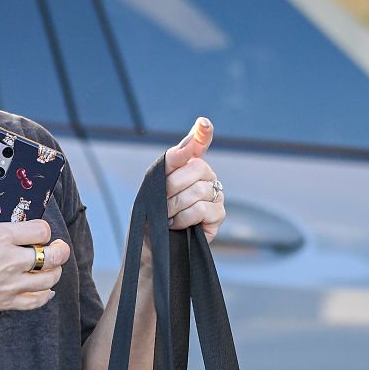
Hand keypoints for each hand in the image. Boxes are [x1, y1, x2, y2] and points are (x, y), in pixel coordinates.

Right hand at [0, 186, 70, 332]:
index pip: (40, 229)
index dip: (44, 229)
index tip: (39, 230)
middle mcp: (11, 260)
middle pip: (52, 255)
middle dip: (60, 250)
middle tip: (59, 247)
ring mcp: (11, 283)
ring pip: (49, 279)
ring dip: (55, 272)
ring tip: (53, 268)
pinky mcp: (6, 302)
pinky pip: (36, 301)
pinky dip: (45, 296)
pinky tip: (46, 291)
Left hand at [163, 117, 225, 240]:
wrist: (150, 246)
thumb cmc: (151, 215)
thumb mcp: (153, 185)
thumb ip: (172, 160)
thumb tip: (194, 136)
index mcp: (189, 165)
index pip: (198, 143)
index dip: (202, 134)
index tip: (203, 124)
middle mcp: (206, 177)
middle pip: (196, 168)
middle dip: (172, 187)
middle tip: (162, 203)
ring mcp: (215, 195)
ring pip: (198, 190)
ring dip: (175, 206)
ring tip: (167, 216)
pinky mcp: (218, 215)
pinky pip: (202, 209)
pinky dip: (183, 218)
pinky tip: (177, 225)